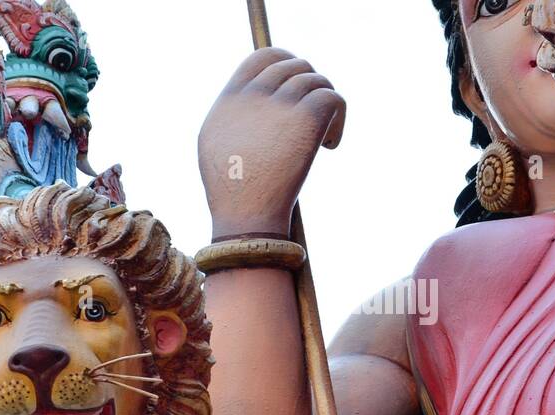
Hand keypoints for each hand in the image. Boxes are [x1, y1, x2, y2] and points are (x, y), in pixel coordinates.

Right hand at [199, 47, 345, 236]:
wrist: (246, 217)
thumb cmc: (231, 193)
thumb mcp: (216, 146)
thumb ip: (234, 114)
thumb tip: (256, 93)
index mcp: (230, 100)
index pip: (262, 57)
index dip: (284, 61)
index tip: (294, 81)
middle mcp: (254, 95)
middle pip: (294, 66)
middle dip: (308, 85)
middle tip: (311, 114)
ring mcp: (281, 104)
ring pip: (316, 81)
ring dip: (323, 104)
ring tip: (320, 135)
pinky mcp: (307, 117)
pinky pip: (333, 98)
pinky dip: (339, 119)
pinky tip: (329, 146)